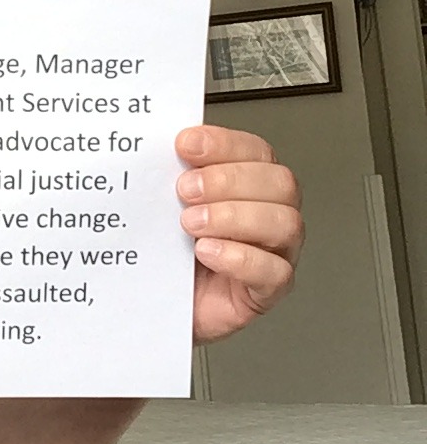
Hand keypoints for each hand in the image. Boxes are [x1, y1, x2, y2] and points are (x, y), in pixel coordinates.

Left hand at [174, 125, 301, 344]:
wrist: (157, 299)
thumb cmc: (168, 249)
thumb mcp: (165, 203)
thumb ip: (169, 172)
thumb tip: (159, 144)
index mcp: (250, 182)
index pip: (255, 151)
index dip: (223, 143)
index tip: (184, 144)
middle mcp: (270, 212)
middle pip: (279, 183)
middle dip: (228, 181)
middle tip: (184, 190)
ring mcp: (275, 252)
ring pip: (285, 224)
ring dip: (233, 217)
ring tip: (190, 224)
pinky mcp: (266, 290)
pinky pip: (275, 272)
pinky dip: (239, 258)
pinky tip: (206, 251)